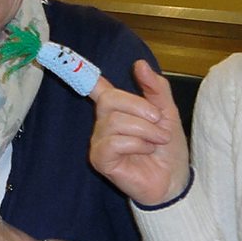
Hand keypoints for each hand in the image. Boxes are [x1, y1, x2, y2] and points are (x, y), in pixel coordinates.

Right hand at [89, 60, 190, 205]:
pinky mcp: (100, 159)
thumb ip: (155, 88)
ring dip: (145, 130)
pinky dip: (136, 144)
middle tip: (159, 124)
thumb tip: (139, 64)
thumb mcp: (168, 112)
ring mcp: (100, 141)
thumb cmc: (167, 147)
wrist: (174, 179)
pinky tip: (144, 152)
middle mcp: (104, 122)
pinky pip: (113, 142)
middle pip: (110, 99)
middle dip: (140, 108)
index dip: (83, 74)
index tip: (67, 61)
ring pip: (115, 121)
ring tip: (156, 141)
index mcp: (118, 108)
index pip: (96, 87)